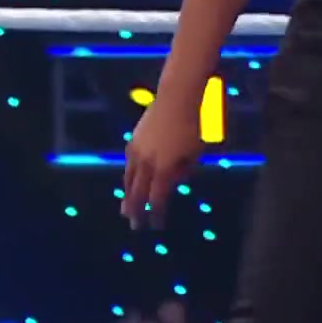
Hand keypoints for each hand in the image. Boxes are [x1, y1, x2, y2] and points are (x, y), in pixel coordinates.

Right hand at [122, 92, 205, 228]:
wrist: (178, 96)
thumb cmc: (194, 124)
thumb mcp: (196, 152)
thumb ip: (184, 170)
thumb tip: (174, 181)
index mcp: (163, 167)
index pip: (158, 197)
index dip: (157, 213)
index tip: (156, 226)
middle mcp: (146, 162)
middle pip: (138, 191)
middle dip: (136, 209)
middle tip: (133, 225)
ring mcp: (137, 150)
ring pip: (129, 178)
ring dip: (127, 194)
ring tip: (126, 207)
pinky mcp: (133, 139)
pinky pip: (128, 164)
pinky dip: (128, 176)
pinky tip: (129, 180)